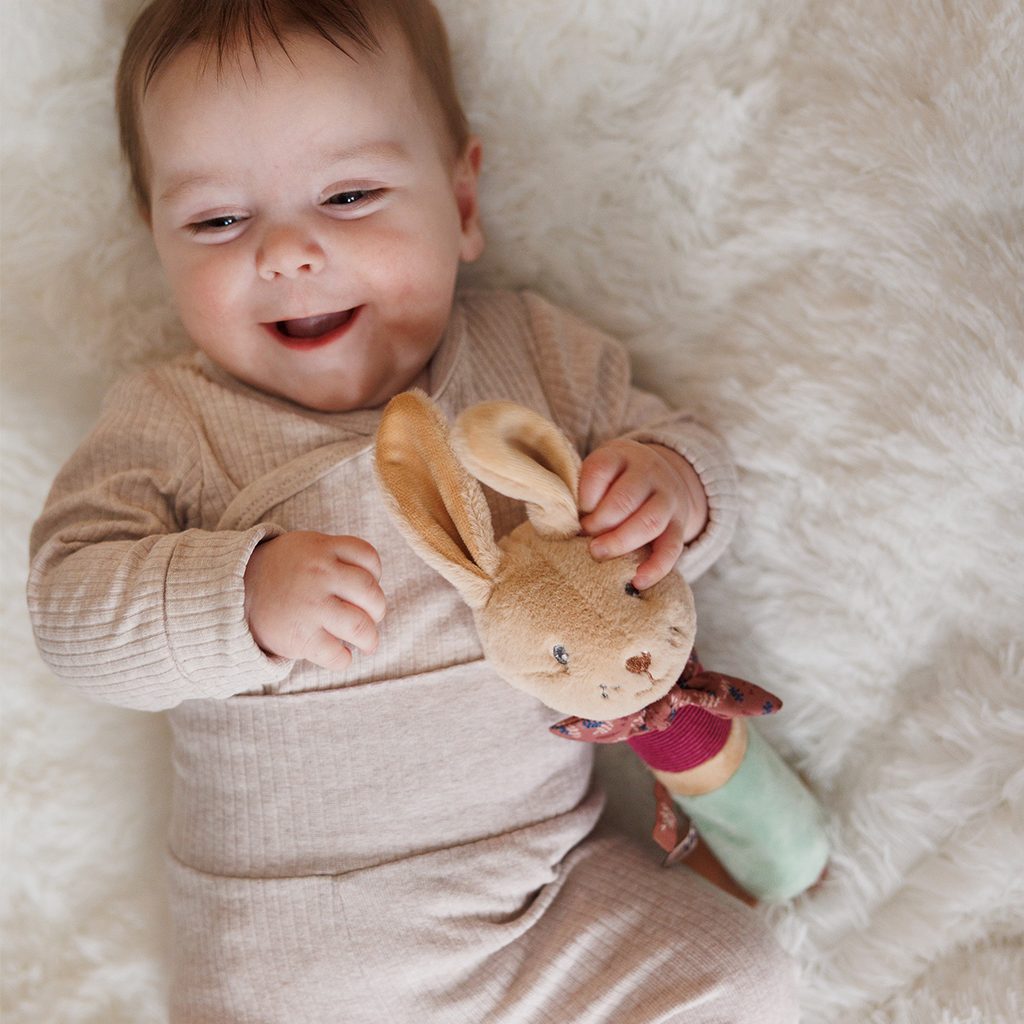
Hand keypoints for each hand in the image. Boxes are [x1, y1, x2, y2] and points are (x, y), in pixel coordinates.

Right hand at [243, 531, 385, 669]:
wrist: (232, 593)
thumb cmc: (279, 573)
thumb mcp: (305, 547)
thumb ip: (337, 556)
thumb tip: (373, 584)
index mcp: (322, 549)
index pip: (368, 557)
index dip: (375, 573)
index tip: (368, 585)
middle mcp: (319, 575)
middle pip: (370, 593)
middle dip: (378, 609)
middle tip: (373, 617)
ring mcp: (310, 606)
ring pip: (361, 627)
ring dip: (370, 639)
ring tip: (367, 643)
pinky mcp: (301, 637)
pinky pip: (337, 655)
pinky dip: (344, 659)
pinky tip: (339, 655)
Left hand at [578, 441, 707, 588]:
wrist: (660, 474)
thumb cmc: (613, 480)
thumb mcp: (598, 471)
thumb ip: (581, 490)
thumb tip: (562, 525)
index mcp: (621, 456)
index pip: (601, 471)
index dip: (584, 497)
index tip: (575, 513)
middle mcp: (648, 474)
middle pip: (625, 499)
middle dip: (600, 522)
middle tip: (583, 535)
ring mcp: (667, 500)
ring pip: (649, 522)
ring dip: (620, 542)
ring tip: (598, 554)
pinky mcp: (679, 526)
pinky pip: (672, 548)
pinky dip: (656, 568)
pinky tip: (637, 581)